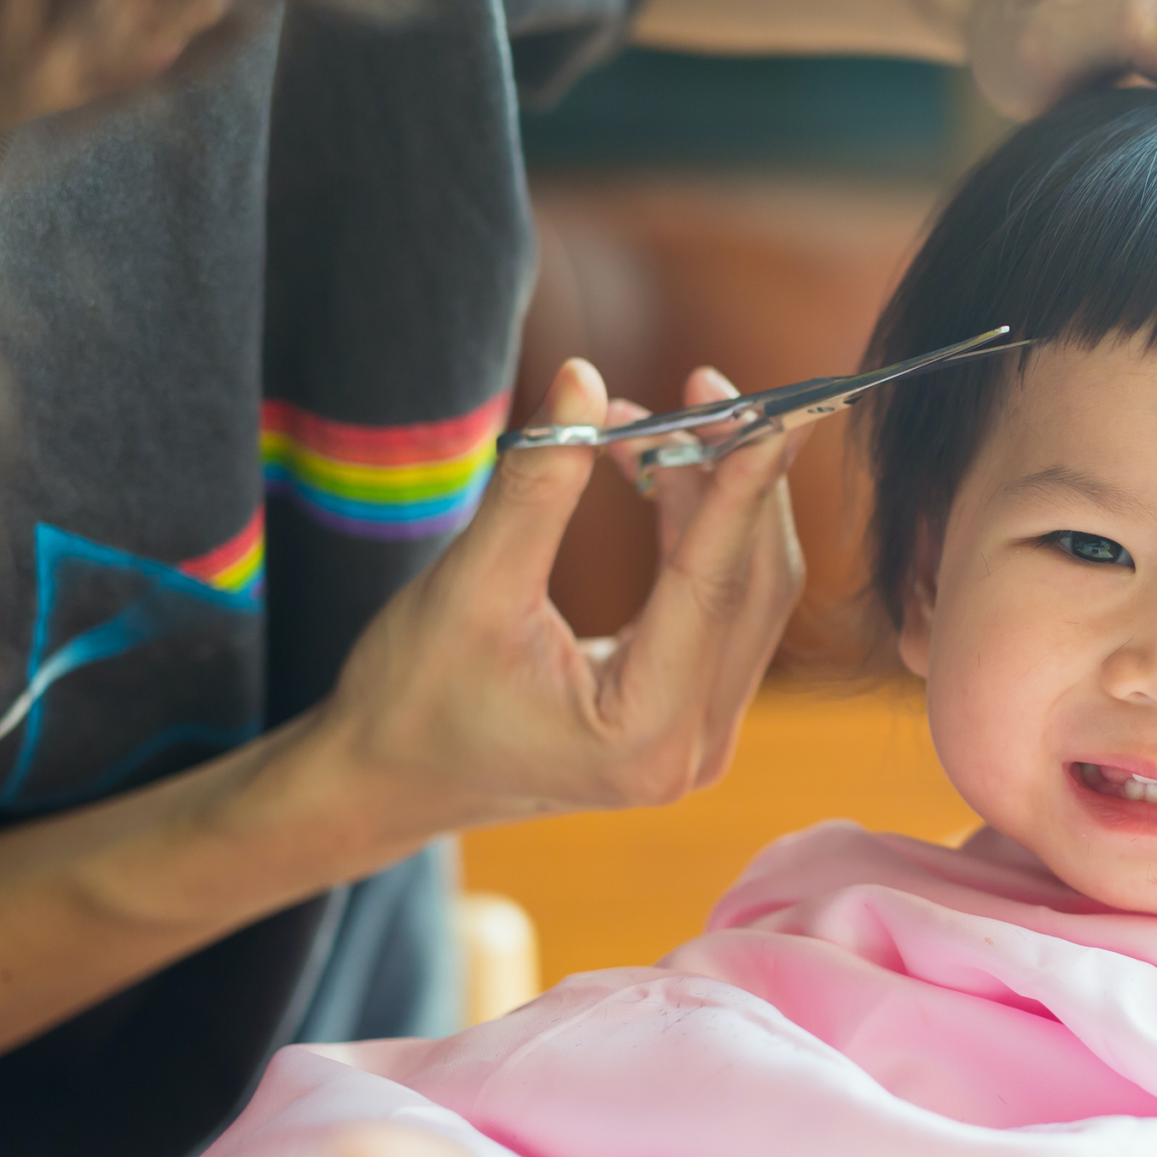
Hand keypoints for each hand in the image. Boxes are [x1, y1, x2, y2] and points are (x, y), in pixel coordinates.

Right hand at [305, 360, 805, 841]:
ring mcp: (700, 737)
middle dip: (732, 479)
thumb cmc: (414, 693)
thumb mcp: (470, 584)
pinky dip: (700, 533)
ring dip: (713, 498)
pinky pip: (721, 606)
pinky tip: (659, 471)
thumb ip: (537, 484)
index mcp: (643, 734)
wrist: (389, 775)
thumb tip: (585, 381)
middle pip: (752, 586)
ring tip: (645, 424)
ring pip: (745, 591)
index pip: (714, 587)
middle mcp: (691, 748)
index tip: (767, 412)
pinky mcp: (690, 714)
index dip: (743, 489)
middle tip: (701, 389)